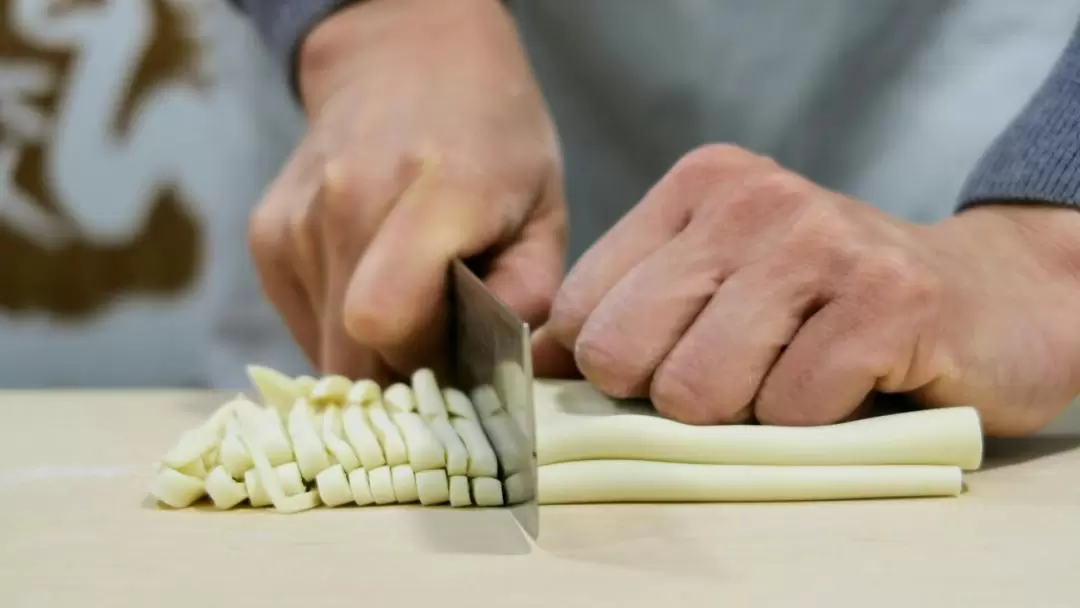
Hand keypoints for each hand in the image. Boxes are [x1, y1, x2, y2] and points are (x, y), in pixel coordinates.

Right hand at [249, 0, 565, 381]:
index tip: (458, 356)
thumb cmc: (493, 139)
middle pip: (349, 350)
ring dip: (370, 346)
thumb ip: (528, 294)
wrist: (403, 59)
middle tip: (438, 344)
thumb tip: (489, 374)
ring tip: (410, 294)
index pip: (388, 319)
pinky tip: (372, 279)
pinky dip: (339, 323)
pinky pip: (303, 321)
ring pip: (324, 345)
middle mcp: (349, 199)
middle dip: (397, 372)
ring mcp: (296, 218)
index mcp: (436, 190)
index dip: (425, 361)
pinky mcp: (265, 235)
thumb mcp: (544, 209)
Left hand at [532, 144, 1079, 435]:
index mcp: (698, 186)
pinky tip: (853, 378)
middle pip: (622, 353)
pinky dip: (814, 421)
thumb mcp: (722, 279)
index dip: (609, 367)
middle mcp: (752, 199)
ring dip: (747, 411)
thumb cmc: (831, 302)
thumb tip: (538, 367)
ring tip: (799, 372)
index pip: (580, 309)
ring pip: (698, 390)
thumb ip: (633, 308)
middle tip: (738, 377)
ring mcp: (821, 241)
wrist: (985, 297)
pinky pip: (789, 411)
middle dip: (668, 395)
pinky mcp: (886, 299)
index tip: (657, 372)